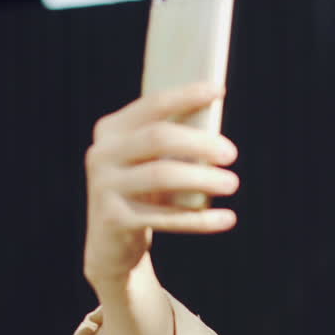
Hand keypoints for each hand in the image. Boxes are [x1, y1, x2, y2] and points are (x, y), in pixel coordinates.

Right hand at [81, 82, 239, 288]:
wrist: (112, 245)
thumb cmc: (145, 192)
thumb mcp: (151, 162)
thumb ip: (173, 140)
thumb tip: (218, 119)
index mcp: (111, 130)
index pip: (152, 105)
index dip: (186, 95)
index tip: (219, 90)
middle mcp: (101, 153)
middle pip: (157, 138)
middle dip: (199, 143)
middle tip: (232, 153)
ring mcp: (104, 186)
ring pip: (161, 175)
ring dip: (202, 178)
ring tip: (232, 183)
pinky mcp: (114, 219)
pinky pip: (165, 217)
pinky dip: (200, 219)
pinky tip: (227, 218)